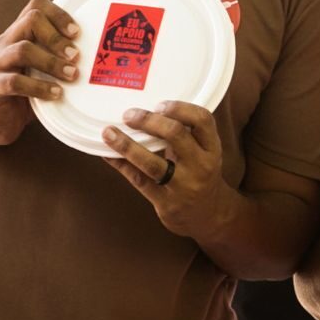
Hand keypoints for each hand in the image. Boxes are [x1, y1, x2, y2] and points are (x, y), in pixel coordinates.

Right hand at [0, 0, 80, 147]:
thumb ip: (60, 57)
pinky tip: (57, 94)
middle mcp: (4, 43)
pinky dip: (39, 87)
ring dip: (52, 61)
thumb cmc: (27, 93)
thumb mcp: (44, 70)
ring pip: (22, 49)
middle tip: (77, 56)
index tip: (78, 32)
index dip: (59, 14)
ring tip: (72, 75)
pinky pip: (15, 82)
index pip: (35, 6)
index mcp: (18, 34)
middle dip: (57, 36)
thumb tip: (102, 53)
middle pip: (30, 20)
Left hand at [102, 101, 234, 239]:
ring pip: (153, 162)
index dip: (180, 108)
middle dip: (149, 120)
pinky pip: (139, 180)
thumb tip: (148, 109)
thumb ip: (186, 134)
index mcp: (212, 148)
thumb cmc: (200, 174)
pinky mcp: (166, 202)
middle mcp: (201, 165)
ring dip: (127, 145)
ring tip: (109, 132)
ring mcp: (183, 186)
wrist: (208, 215)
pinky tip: (107, 154)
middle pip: (176, 135)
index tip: (159, 104)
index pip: (203, 120)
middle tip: (129, 114)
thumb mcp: (204, 153)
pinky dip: (121, 164)